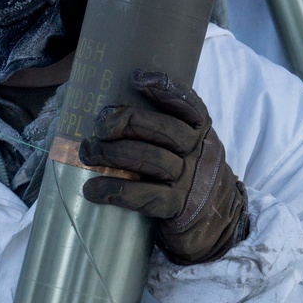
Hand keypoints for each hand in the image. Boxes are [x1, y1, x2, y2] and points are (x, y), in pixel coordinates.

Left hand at [79, 70, 248, 265]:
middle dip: (128, 121)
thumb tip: (104, 113)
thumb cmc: (185, 178)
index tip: (136, 77)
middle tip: (99, 126)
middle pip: (166, 130)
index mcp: (200, 132)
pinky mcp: (177, 208)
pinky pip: (146, 197)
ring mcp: (190, 181)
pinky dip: (116, 191)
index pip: (189, 105)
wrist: (215, 225)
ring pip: (154, 160)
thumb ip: (160, 131)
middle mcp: (199, 153)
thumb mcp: (185, 149)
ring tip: (88, 153)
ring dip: (114, 154)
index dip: (165, 89)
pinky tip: (93, 189)